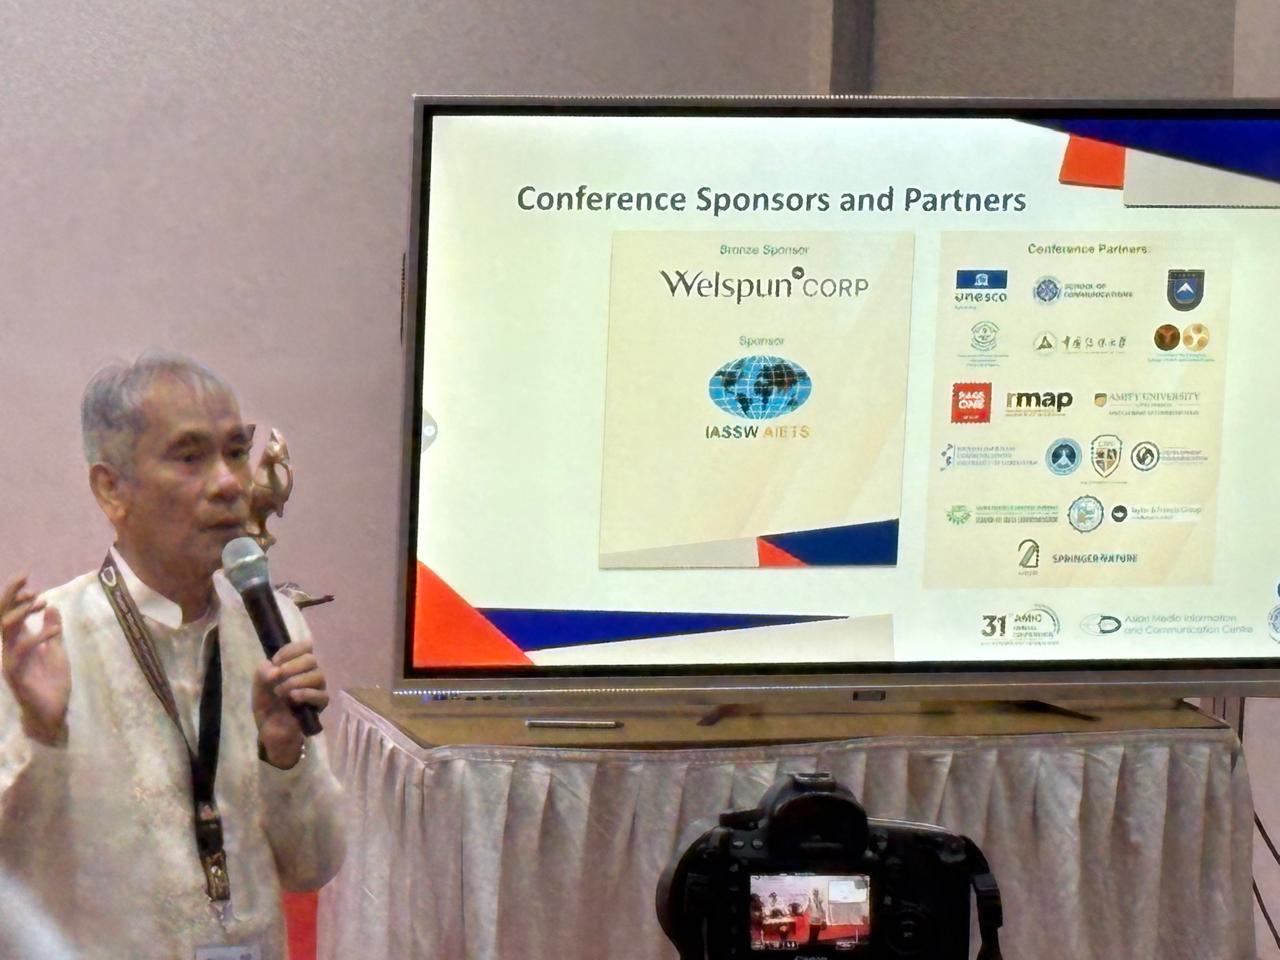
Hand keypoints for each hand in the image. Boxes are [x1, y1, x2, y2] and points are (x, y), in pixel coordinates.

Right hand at [1, 574, 69, 743]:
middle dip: (10, 596)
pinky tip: (54, 630)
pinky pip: (22, 651)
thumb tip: (52, 607)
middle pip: (2, 617)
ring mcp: (11, 661)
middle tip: (24, 578)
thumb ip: (53, 630)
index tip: (31, 582)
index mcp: (18, 643)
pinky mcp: (17, 674)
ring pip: (6, 631)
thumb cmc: (52, 683)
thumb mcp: (57, 651)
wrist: (53, 712)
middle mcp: (10, 649)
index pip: (10, 615)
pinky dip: (38, 636)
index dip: (16, 597)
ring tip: (41, 600)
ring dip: (22, 613)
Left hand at [251, 637, 327, 767]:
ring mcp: (318, 688)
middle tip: (277, 677)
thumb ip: (263, 672)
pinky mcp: (320, 705)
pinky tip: (293, 698)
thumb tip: (275, 670)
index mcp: (297, 664)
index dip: (290, 651)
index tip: (275, 662)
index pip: (306, 646)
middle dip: (292, 666)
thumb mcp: (258, 686)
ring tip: (280, 692)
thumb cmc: (267, 704)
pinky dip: (306, 694)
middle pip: (312, 659)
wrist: (271, 731)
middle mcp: (311, 672)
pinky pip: (322, 695)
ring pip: (318, 675)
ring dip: (296, 681)